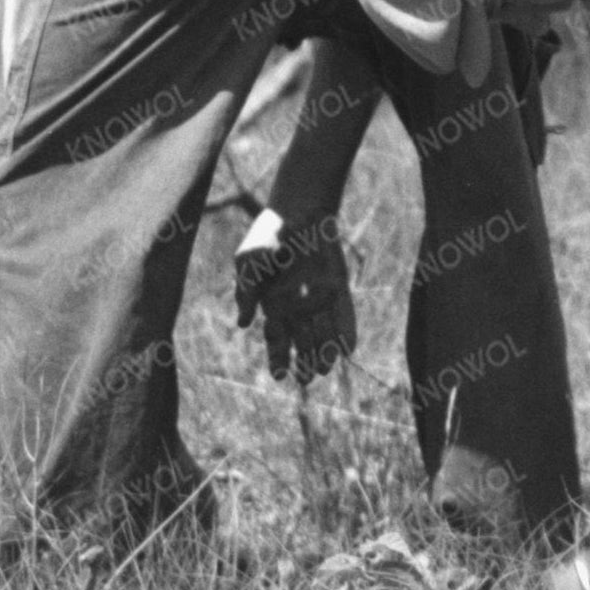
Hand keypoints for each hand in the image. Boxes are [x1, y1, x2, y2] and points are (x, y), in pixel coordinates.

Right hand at [225, 214, 356, 383]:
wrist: (297, 209)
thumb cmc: (268, 235)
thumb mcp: (249, 261)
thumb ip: (246, 290)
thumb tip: (242, 323)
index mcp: (272, 304)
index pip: (275, 339)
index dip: (277, 358)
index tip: (280, 376)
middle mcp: (297, 306)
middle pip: (301, 342)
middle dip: (303, 362)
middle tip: (305, 380)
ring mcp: (319, 298)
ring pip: (322, 333)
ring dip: (323, 352)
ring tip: (324, 370)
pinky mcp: (338, 288)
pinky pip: (342, 315)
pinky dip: (344, 331)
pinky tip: (347, 350)